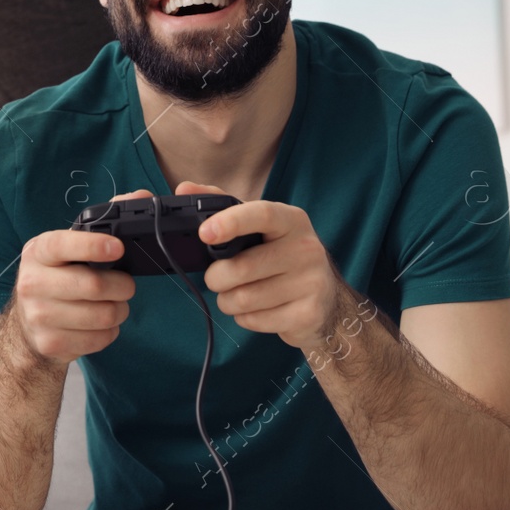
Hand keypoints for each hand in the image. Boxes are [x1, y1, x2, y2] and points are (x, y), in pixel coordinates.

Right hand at [8, 197, 137, 366]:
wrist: (28, 325)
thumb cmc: (58, 277)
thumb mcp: (70, 248)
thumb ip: (105, 221)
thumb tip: (141, 197)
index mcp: (38, 252)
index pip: (61, 245)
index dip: (92, 246)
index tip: (117, 247)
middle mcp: (32, 283)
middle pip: (93, 286)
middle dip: (122, 285)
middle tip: (126, 284)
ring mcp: (39, 316)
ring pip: (103, 315)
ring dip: (120, 310)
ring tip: (114, 304)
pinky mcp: (50, 343)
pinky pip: (100, 339)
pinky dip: (109, 331)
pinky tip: (99, 324)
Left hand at [174, 182, 355, 355]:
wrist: (326, 299)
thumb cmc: (280, 255)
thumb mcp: (258, 227)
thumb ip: (221, 205)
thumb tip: (184, 189)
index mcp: (291, 220)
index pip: (261, 214)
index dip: (230, 222)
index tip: (205, 233)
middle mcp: (306, 248)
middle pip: (241, 267)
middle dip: (216, 278)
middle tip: (217, 278)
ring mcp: (311, 282)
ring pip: (243, 299)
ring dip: (228, 301)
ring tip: (237, 294)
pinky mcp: (309, 314)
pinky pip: (255, 320)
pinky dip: (245, 318)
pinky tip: (257, 309)